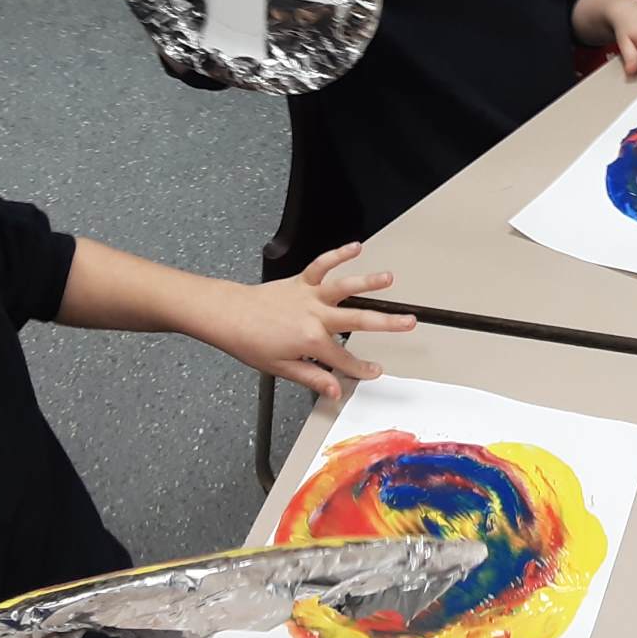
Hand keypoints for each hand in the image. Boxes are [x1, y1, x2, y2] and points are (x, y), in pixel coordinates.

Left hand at [207, 243, 415, 399]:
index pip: (344, 360)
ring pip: (344, 287)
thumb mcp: (282, 369)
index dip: (361, 369)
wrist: (228, 316)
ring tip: (389, 279)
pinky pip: (322, 265)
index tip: (374, 372)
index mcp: (311, 342)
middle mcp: (315, 316)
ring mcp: (310, 296)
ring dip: (368, 282)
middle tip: (408, 323)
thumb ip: (313, 377)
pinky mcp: (301, 281)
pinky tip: (355, 247)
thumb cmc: (251, 342)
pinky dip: (338, 254)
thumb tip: (335, 390)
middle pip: (357, 321)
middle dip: (386, 324)